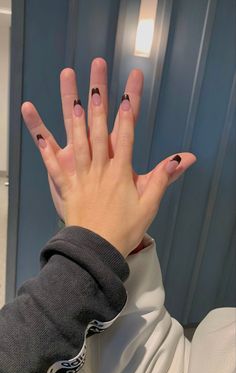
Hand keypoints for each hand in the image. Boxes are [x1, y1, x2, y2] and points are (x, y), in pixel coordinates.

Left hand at [22, 58, 195, 256]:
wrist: (96, 249)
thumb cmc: (124, 228)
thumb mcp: (149, 204)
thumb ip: (164, 178)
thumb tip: (183, 158)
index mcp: (120, 171)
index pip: (126, 133)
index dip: (128, 109)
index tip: (129, 88)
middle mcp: (99, 167)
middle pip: (98, 128)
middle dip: (99, 99)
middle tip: (96, 74)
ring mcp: (79, 175)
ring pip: (74, 138)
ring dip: (73, 111)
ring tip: (71, 87)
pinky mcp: (64, 184)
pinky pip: (51, 162)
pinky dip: (42, 144)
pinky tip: (35, 125)